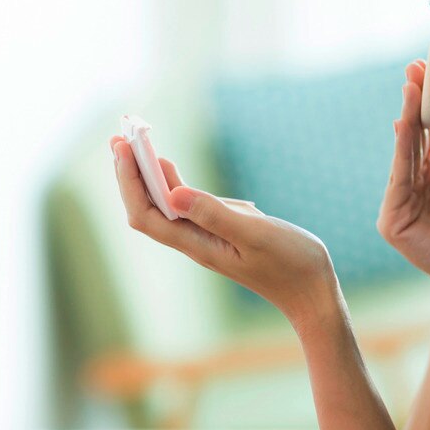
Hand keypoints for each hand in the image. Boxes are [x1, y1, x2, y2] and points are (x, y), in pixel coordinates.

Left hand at [110, 136, 339, 324]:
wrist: (311, 291)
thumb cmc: (290, 264)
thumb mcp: (255, 233)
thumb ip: (215, 214)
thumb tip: (174, 193)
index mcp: (199, 245)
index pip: (147, 214)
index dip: (130, 182)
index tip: (123, 148)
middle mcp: (197, 243)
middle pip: (149, 209)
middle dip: (131, 174)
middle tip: (119, 137)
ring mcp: (209, 239)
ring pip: (166, 207)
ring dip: (149, 177)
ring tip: (135, 146)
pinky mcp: (224, 234)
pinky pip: (189, 208)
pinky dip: (175, 186)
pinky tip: (171, 170)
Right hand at [377, 61, 429, 306]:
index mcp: (429, 174)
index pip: (424, 131)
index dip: (424, 101)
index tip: (427, 68)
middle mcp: (410, 184)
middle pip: (410, 136)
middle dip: (413, 102)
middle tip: (416, 68)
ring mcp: (399, 201)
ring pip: (402, 153)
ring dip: (407, 119)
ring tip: (412, 88)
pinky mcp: (393, 220)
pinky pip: (399, 178)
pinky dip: (402, 150)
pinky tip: (407, 124)